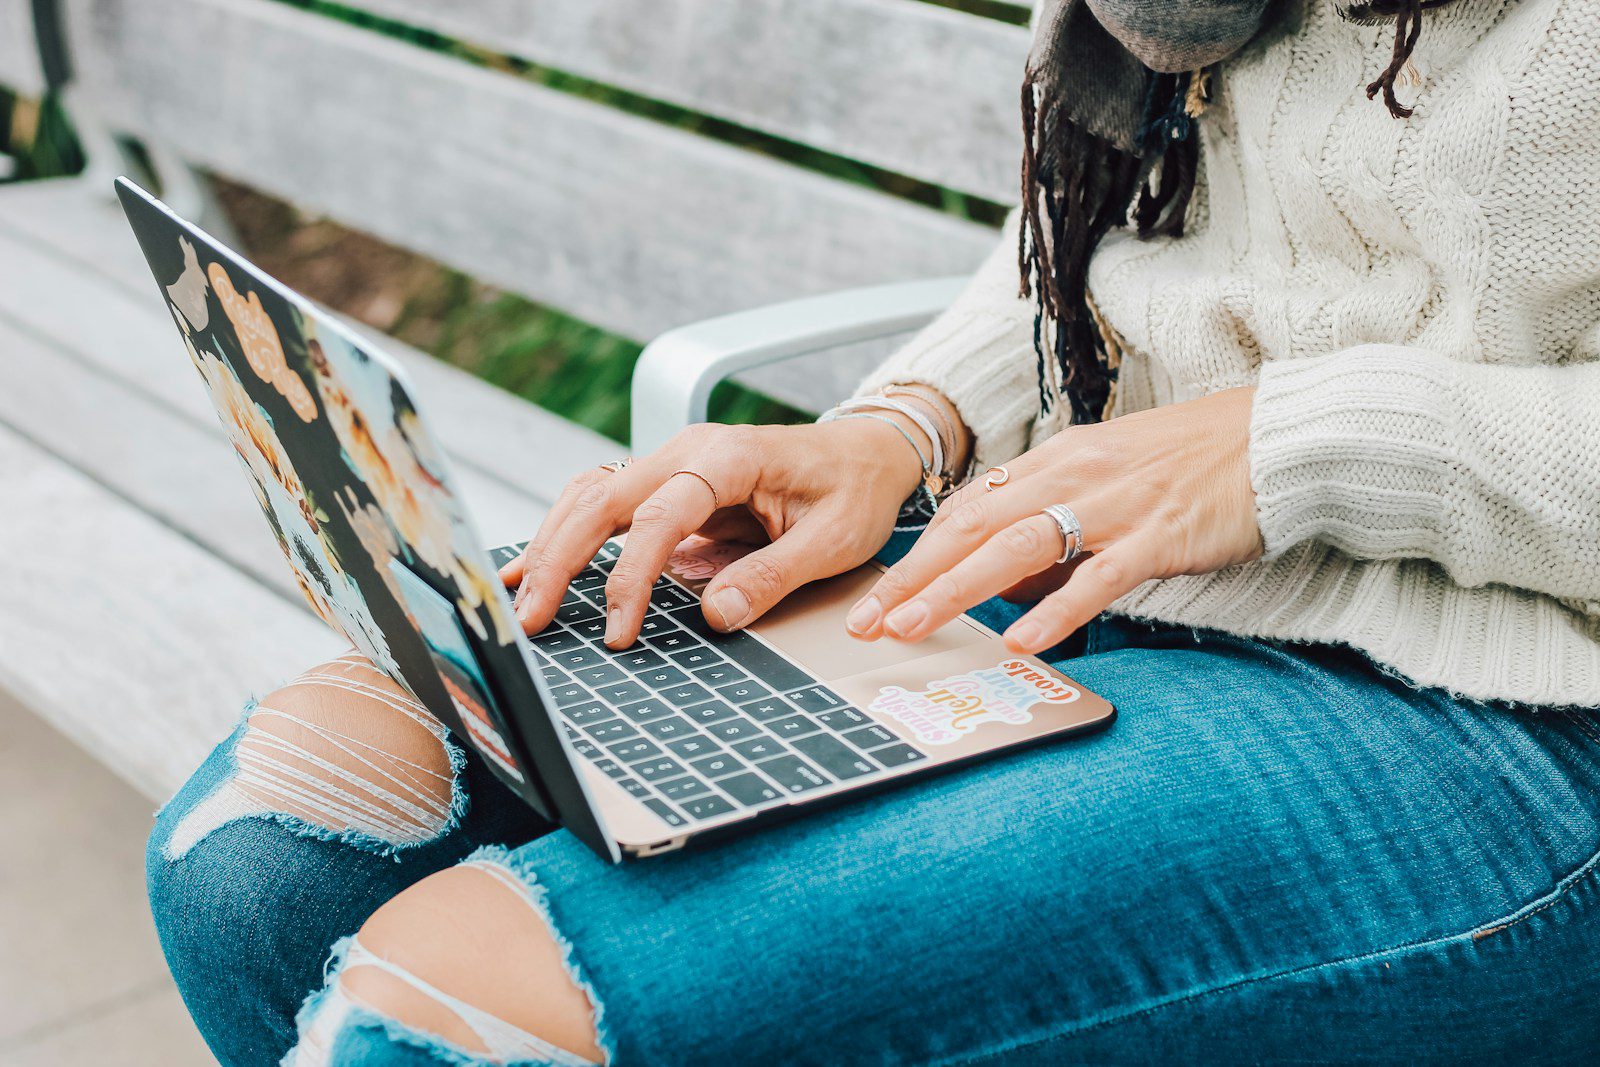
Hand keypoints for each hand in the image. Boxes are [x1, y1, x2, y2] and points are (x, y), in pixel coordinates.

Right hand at [501, 418, 925, 646]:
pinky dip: (568, 531)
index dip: (631, 577)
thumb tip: (716, 614)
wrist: (868, 452)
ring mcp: (674, 463)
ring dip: (553, 545)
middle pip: (602, 499)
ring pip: (591, 495)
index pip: (661, 518)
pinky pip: (606, 502)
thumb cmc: (855, 490)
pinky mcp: (669, 483)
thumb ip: (773, 575)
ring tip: (521, 597)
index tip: (619, 631)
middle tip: (531, 618)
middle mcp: (689, 451)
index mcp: (729, 457)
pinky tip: (538, 565)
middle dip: (560, 559)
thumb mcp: (833, 541)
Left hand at [846, 387, 1263, 654]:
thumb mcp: (1105, 484)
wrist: (1273, 437)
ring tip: (913, 627)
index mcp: (1054, 463)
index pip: (966, 510)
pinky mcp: (1158, 534)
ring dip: (956, 589)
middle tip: (867, 620)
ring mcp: (1114, 504)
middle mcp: (1072, 476)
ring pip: (1017, 546)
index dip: (915, 555)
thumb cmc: (1190, 466)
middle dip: (913, 576)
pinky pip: (1099, 576)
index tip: (876, 596)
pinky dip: (1057, 608)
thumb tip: (1004, 590)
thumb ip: (1054, 532)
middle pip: (972, 527)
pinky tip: (1023, 639)